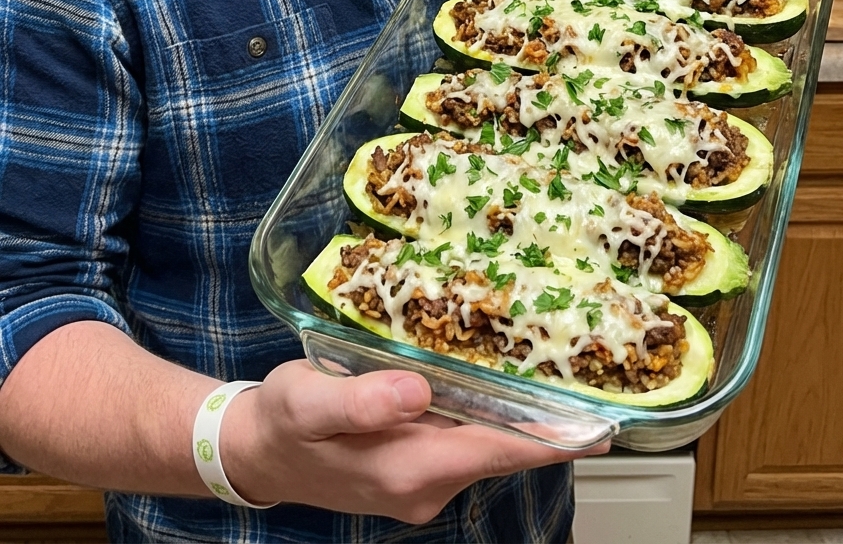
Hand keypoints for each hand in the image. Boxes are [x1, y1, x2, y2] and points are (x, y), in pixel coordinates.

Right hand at [221, 361, 607, 522]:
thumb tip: (416, 389)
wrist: (256, 453)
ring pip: (483, 448)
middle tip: (583, 373)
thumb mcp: (309, 401)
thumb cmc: (284, 421)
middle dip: (542, 419)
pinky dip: (483, 420)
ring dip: (513, 418)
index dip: (551, 437)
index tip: (602, 424)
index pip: (498, 451)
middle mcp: (425, 487)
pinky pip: (463, 446)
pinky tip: (489, 388)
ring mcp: (421, 487)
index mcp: (407, 468)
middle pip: (500, 450)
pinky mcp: (414, 476)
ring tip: (547, 371)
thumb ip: (362, 400)